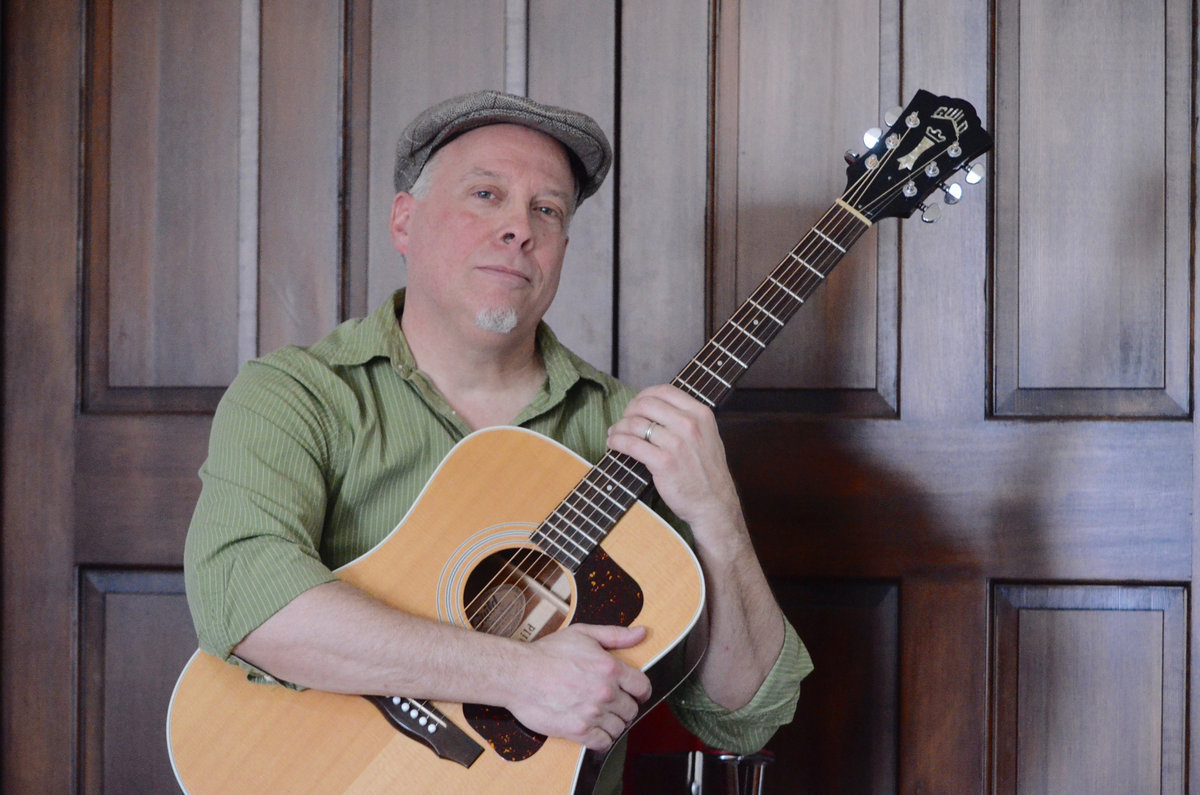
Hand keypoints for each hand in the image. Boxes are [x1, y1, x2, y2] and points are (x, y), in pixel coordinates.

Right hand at [506, 624, 650, 750]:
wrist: (518, 674)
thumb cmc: (547, 653)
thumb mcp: (583, 634)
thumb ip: (616, 635)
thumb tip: (641, 633)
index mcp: (610, 667)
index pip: (642, 687)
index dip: (640, 691)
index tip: (633, 693)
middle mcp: (605, 691)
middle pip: (632, 709)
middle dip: (624, 707)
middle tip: (610, 703)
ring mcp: (592, 713)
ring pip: (619, 728)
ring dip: (612, 723)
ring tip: (599, 715)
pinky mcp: (578, 731)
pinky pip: (603, 743)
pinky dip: (601, 739)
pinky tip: (593, 729)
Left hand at [606, 385, 746, 552]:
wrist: (714, 503)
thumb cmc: (707, 472)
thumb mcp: (707, 435)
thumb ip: (686, 418)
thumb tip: (653, 407)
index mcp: (700, 413)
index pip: (664, 391)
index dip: (644, 395)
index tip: (636, 406)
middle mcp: (689, 425)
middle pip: (646, 404)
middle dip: (628, 411)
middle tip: (623, 421)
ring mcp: (676, 443)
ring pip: (635, 423)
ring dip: (618, 427)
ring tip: (614, 434)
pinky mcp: (663, 462)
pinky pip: (631, 444)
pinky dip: (617, 441)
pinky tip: (613, 444)